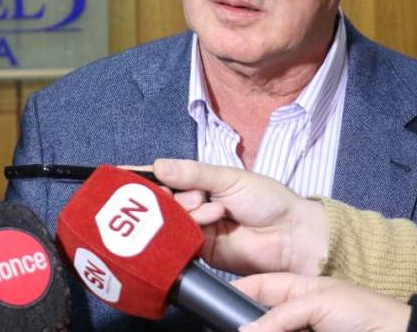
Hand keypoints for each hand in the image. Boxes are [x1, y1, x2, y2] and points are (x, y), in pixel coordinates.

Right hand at [153, 159, 326, 274]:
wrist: (292, 236)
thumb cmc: (267, 200)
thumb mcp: (229, 178)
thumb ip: (193, 173)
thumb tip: (158, 165)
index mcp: (199, 183)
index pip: (164, 178)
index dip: (144, 177)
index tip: (124, 175)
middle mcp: (192, 206)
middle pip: (161, 201)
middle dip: (171, 196)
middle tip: (194, 195)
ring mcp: (194, 229)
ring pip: (169, 220)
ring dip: (187, 212)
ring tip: (213, 210)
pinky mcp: (198, 252)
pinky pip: (179, 241)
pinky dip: (188, 231)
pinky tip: (205, 222)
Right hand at [234, 273, 410, 331]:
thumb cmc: (362, 312)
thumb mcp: (317, 303)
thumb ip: (278, 314)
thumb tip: (243, 329)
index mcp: (293, 288)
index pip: (254, 287)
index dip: (233, 292)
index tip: (213, 304)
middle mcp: (292, 312)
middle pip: (256, 318)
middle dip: (241, 322)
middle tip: (223, 328)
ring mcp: (298, 330)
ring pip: (266, 331)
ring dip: (252, 331)